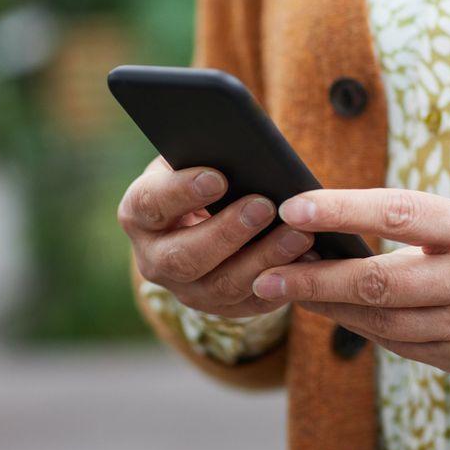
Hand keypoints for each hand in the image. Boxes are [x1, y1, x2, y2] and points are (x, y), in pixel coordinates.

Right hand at [118, 156, 315, 316]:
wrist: (205, 218)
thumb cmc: (201, 175)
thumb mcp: (194, 159)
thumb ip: (207, 152)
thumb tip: (240, 142)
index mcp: (140, 214)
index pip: (151, 204)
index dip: (181, 192)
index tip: (217, 177)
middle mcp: (154, 259)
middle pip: (184, 257)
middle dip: (227, 232)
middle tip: (264, 206)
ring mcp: (186, 290)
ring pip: (222, 286)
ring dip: (264, 260)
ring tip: (299, 234)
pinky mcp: (222, 308)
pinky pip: (253, 303)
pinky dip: (284, 282)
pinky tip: (309, 260)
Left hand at [250, 188, 449, 380]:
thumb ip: (425, 231)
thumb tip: (346, 234)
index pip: (400, 213)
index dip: (342, 209)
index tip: (295, 206)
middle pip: (378, 284)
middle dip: (315, 282)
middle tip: (267, 276)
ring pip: (384, 324)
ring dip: (331, 311)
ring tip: (292, 295)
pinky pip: (406, 348)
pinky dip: (370, 332)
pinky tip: (345, 317)